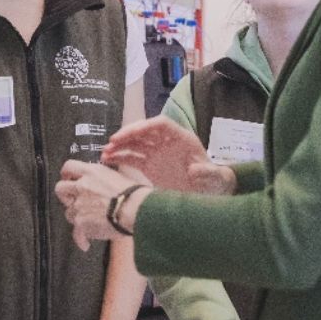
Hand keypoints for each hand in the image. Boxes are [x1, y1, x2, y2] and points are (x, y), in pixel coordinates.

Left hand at [54, 160, 143, 249]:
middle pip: (60, 188)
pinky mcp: (81, 222)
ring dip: (76, 217)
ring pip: (68, 212)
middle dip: (65, 195)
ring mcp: (80, 205)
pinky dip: (81, 239)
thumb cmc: (136, 194)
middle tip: (73, 200)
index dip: (67, 174)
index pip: (69, 167)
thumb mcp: (124, 172)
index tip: (69, 178)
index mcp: (92, 172)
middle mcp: (83, 186)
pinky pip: (76, 234)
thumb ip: (111, 173)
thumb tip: (110, 172)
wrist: (137, 210)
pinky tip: (85, 243)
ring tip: (87, 221)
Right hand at [100, 117, 235, 193]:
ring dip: (120, 146)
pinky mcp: (150, 166)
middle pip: (145, 131)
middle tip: (112, 142)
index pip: (162, 125)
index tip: (132, 133)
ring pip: (135, 143)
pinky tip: (107, 161)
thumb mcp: (215, 179)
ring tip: (105, 152)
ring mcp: (157, 153)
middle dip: (128, 134)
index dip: (146, 126)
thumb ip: (208, 173)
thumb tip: (195, 170)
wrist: (209, 194)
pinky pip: (132, 158)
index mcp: (182, 139)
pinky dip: (120, 158)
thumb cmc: (215, 183)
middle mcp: (167, 142)